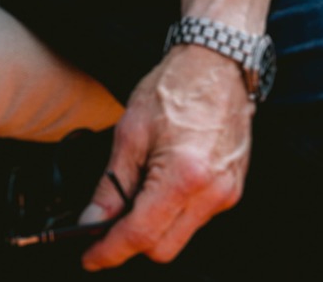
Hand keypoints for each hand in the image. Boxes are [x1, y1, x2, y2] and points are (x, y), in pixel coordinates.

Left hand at [78, 44, 252, 269]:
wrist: (217, 64)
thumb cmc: (174, 88)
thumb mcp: (130, 133)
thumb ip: (111, 185)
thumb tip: (92, 220)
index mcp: (183, 177)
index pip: (140, 234)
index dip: (109, 251)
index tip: (89, 257)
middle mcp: (211, 193)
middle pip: (163, 248)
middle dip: (131, 242)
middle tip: (104, 223)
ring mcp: (226, 195)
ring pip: (180, 236)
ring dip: (153, 226)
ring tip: (136, 191)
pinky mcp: (232, 190)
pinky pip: (196, 219)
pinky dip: (172, 213)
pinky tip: (159, 185)